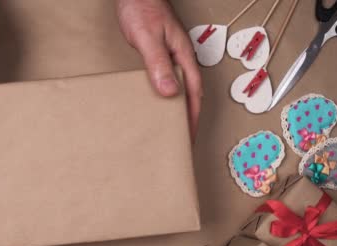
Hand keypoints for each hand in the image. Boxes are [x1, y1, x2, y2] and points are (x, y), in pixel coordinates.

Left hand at [116, 0, 202, 139]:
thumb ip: (159, 64)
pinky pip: (168, 81)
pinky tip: (159, 104)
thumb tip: (170, 92)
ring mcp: (173, 57)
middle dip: (189, 118)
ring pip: (180, 89)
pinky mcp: (161, 56)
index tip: (189, 136)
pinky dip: (167, 97)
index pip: (193, 93)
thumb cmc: (142, 9)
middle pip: (190, 94)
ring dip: (178, 109)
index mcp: (184, 56)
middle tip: (182, 140)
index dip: (192, 117)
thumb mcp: (149, 38)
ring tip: (172, 129)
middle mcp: (182, 59)